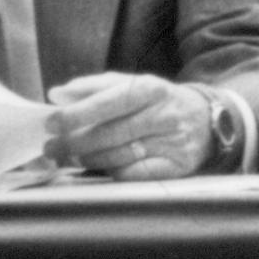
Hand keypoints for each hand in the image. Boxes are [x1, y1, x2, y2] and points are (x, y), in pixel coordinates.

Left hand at [45, 74, 216, 180]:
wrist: (207, 120)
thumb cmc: (158, 102)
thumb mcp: (132, 84)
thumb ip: (93, 87)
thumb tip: (57, 94)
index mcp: (151, 88)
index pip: (109, 102)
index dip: (77, 114)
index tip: (51, 122)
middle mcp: (163, 115)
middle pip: (110, 133)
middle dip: (74, 142)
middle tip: (51, 147)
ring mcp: (171, 142)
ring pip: (118, 156)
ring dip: (86, 159)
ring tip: (67, 157)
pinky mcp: (175, 166)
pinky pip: (133, 174)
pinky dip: (110, 171)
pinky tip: (97, 166)